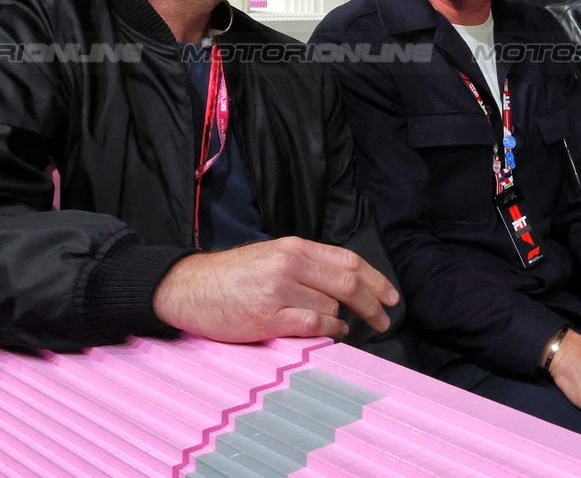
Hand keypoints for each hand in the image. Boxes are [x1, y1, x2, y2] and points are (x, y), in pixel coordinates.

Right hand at [152, 236, 399, 342]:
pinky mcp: (268, 317)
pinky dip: (329, 331)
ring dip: (342, 320)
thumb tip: (346, 286)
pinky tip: (328, 333)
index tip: (391, 296)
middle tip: (384, 319)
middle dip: (373, 304)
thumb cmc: (231, 275)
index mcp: (294, 247)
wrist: (188, 287)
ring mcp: (280, 290)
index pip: (349, 261)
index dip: (376, 279)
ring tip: (339, 327)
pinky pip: (314, 325)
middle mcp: (290, 264)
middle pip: (348, 284)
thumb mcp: (271, 256)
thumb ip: (306, 266)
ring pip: (332, 307)